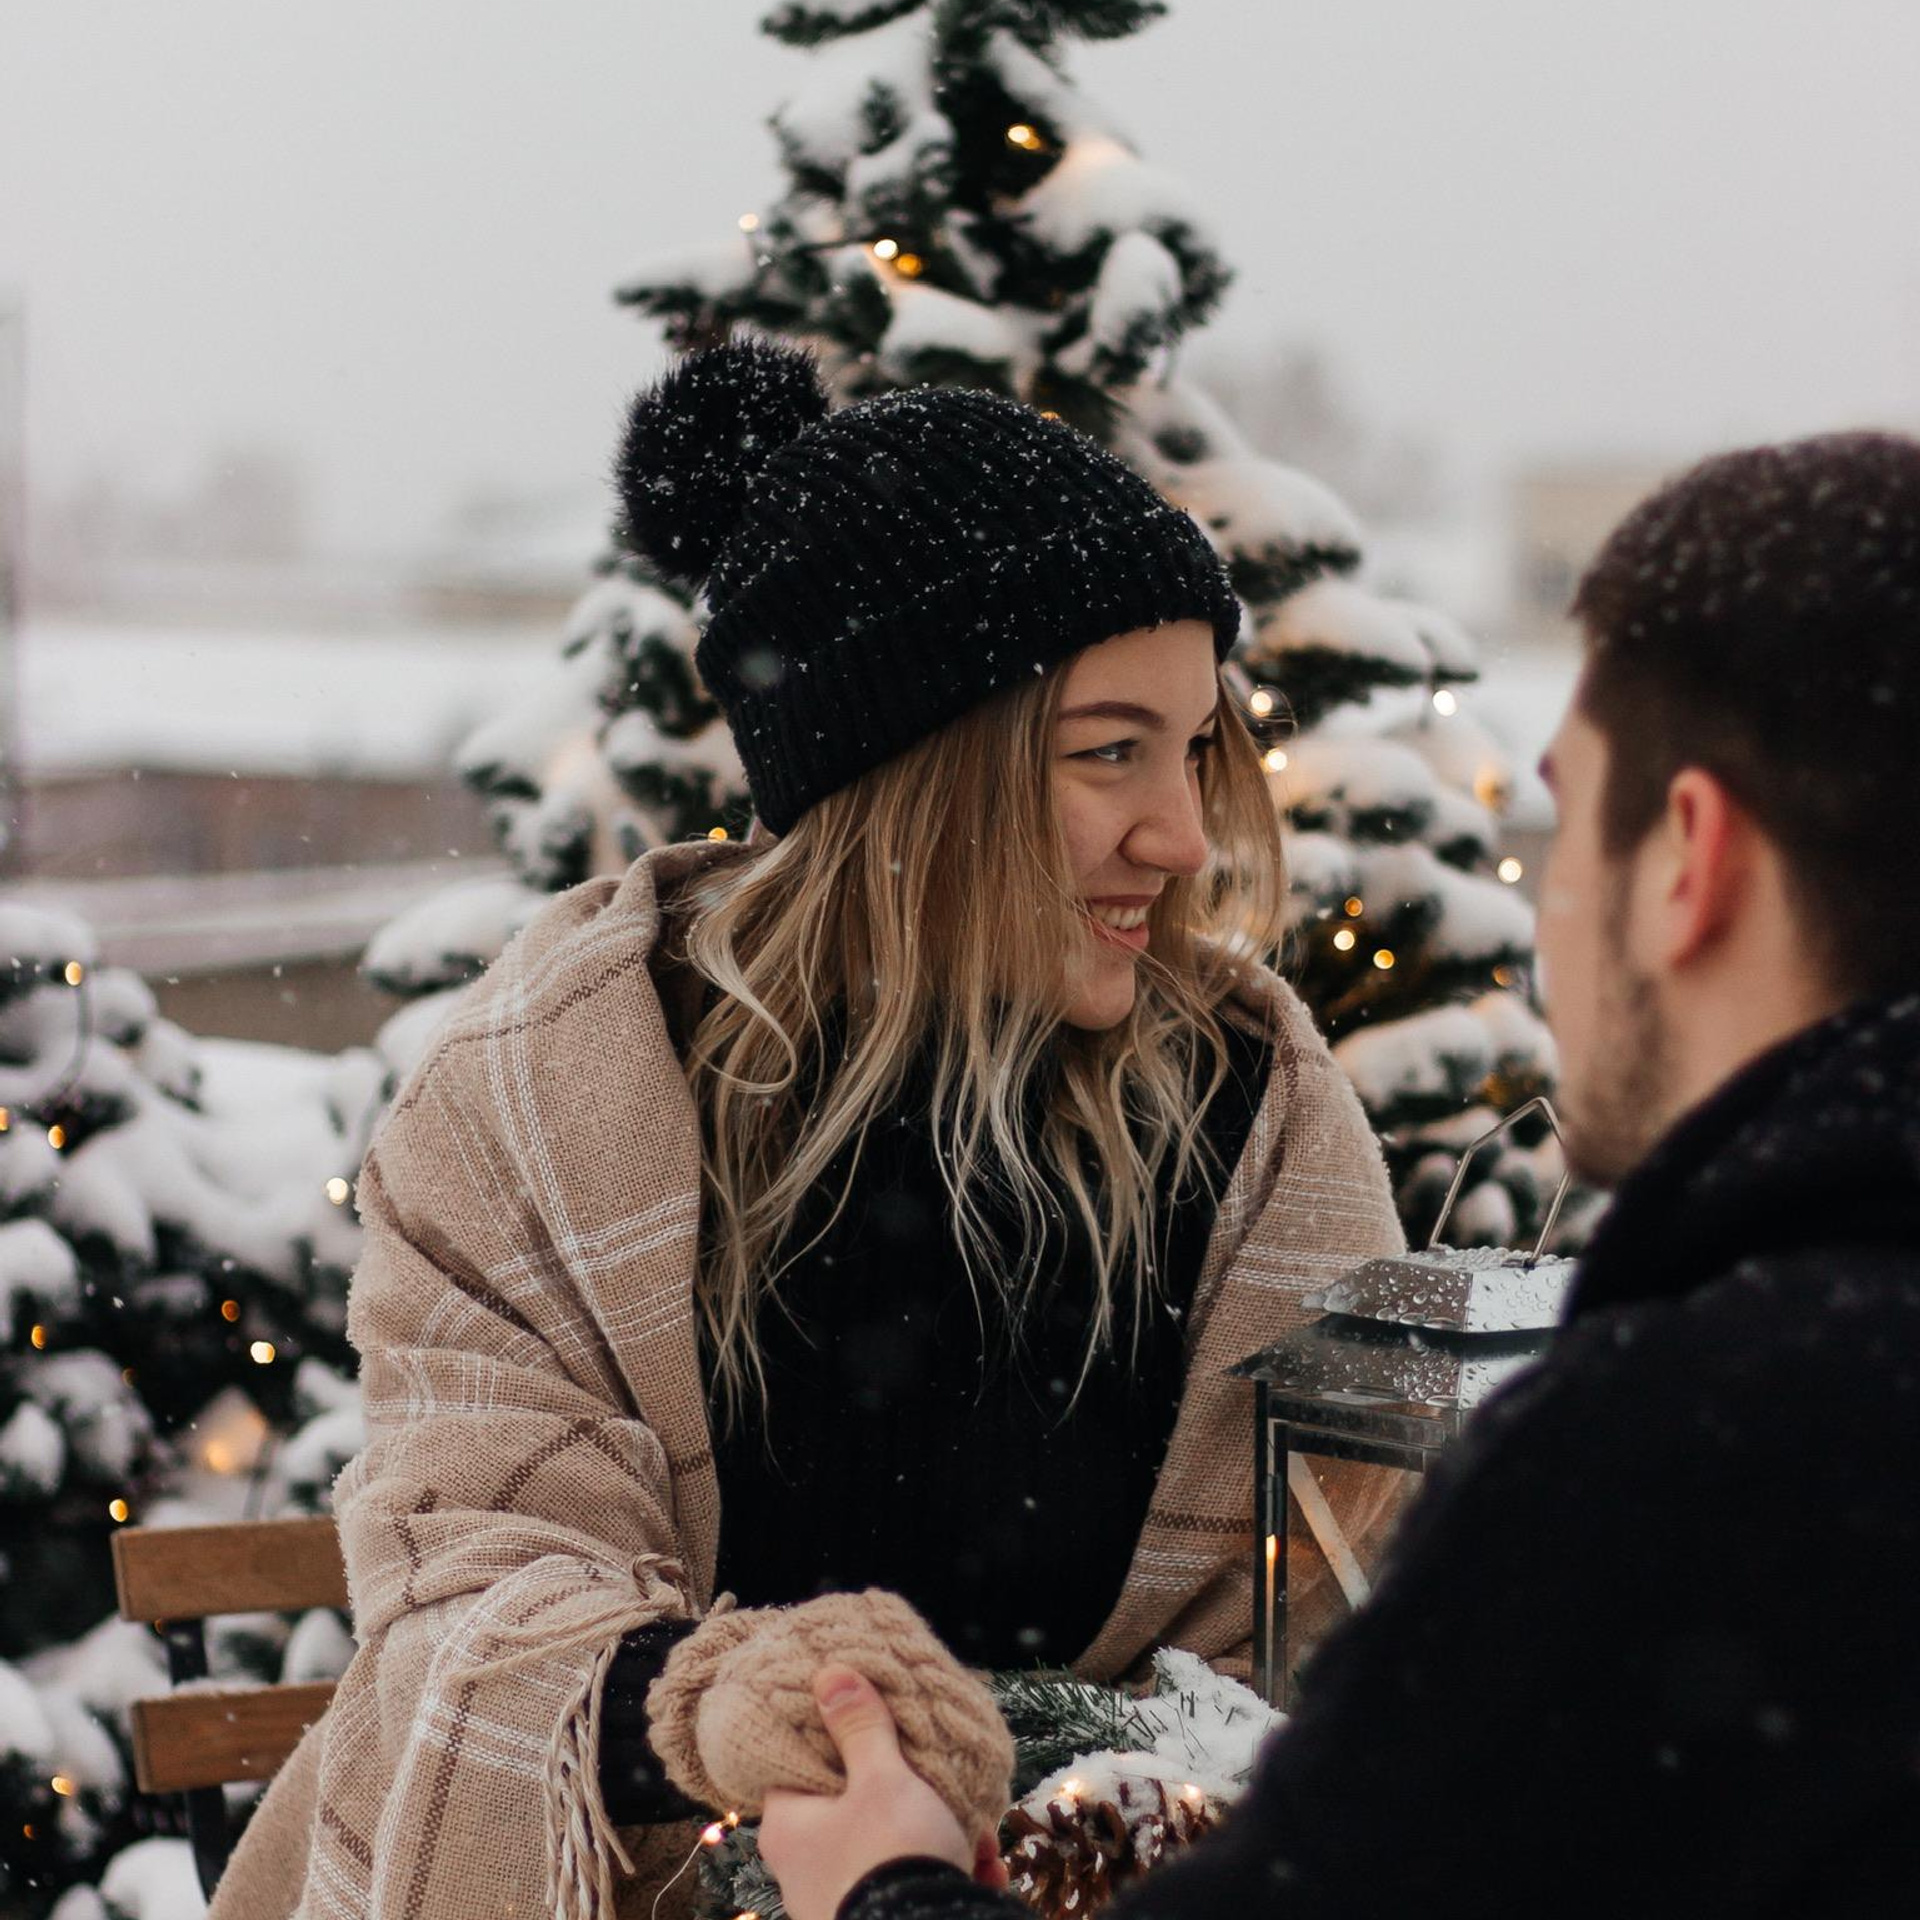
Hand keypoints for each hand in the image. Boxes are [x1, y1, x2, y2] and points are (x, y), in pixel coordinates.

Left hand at [758, 1666, 1009, 1919]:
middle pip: (854, 1805)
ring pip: (891, 1848)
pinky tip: (984, 1869)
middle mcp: (803, 1867)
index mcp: (790, 1827)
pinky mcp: (872, 1918)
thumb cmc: (892, 1855)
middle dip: (909, 1791)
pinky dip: (946, 1872)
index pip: (797, 1765)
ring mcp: (836, 1899)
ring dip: (940, 1834)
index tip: (873, 1721)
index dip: (835, 1737)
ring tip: (983, 1834)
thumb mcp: (882, 1779)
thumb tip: (829, 1675)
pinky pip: (907, 1885)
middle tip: (942, 1777)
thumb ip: (859, 1727)